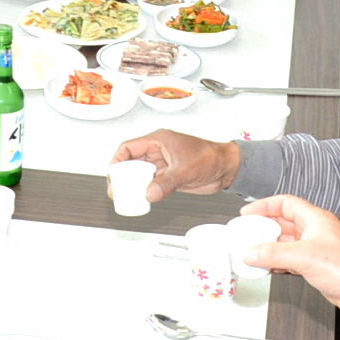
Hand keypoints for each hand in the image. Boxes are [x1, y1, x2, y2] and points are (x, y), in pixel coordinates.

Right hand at [110, 130, 239, 200]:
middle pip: (131, 162)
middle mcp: (158, 151)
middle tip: (116, 190)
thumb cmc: (211, 157)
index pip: (129, 147)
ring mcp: (163, 164)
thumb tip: (150, 193)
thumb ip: (167, 182)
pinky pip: (150, 183)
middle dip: (122, 176)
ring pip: (140, 174)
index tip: (112, 174)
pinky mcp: (169, 176)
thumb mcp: (186, 169)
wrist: (227, 168)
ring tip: (126, 197)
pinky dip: (144, 191)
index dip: (117, 160)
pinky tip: (141, 199)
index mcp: (159, 140)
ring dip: (133, 185)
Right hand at [240, 194, 339, 326]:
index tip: (247, 213)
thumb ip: (273, 254)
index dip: (264, 205)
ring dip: (268, 247)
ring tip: (251, 253)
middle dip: (263, 228)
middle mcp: (315, 231)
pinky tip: (266, 267)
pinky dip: (276, 261)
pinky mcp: (315, 264)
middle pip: (282, 223)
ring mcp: (315, 248)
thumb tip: (250, 252)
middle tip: (245, 234)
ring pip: (285, 242)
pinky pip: (289, 258)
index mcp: (316, 219)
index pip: (285, 203)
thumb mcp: (304, 258)